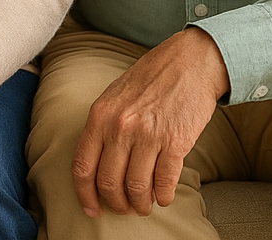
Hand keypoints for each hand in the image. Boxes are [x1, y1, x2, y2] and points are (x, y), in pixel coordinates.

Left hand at [72, 28, 228, 216]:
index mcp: (100, 116)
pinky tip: (163, 197)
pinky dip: (163, 197)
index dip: (85, 194)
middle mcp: (120, 127)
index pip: (83, 166)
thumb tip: (97, 165)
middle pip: (109, 182)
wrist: (189, 62)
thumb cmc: (150, 79)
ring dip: (140, 204)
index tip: (91, 209)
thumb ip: (103, 126)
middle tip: (124, 208)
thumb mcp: (114, 96)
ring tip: (144, 205)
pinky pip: (164, 182)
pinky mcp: (176, 142)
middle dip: (116, 203)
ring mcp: (148, 135)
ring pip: (137, 188)